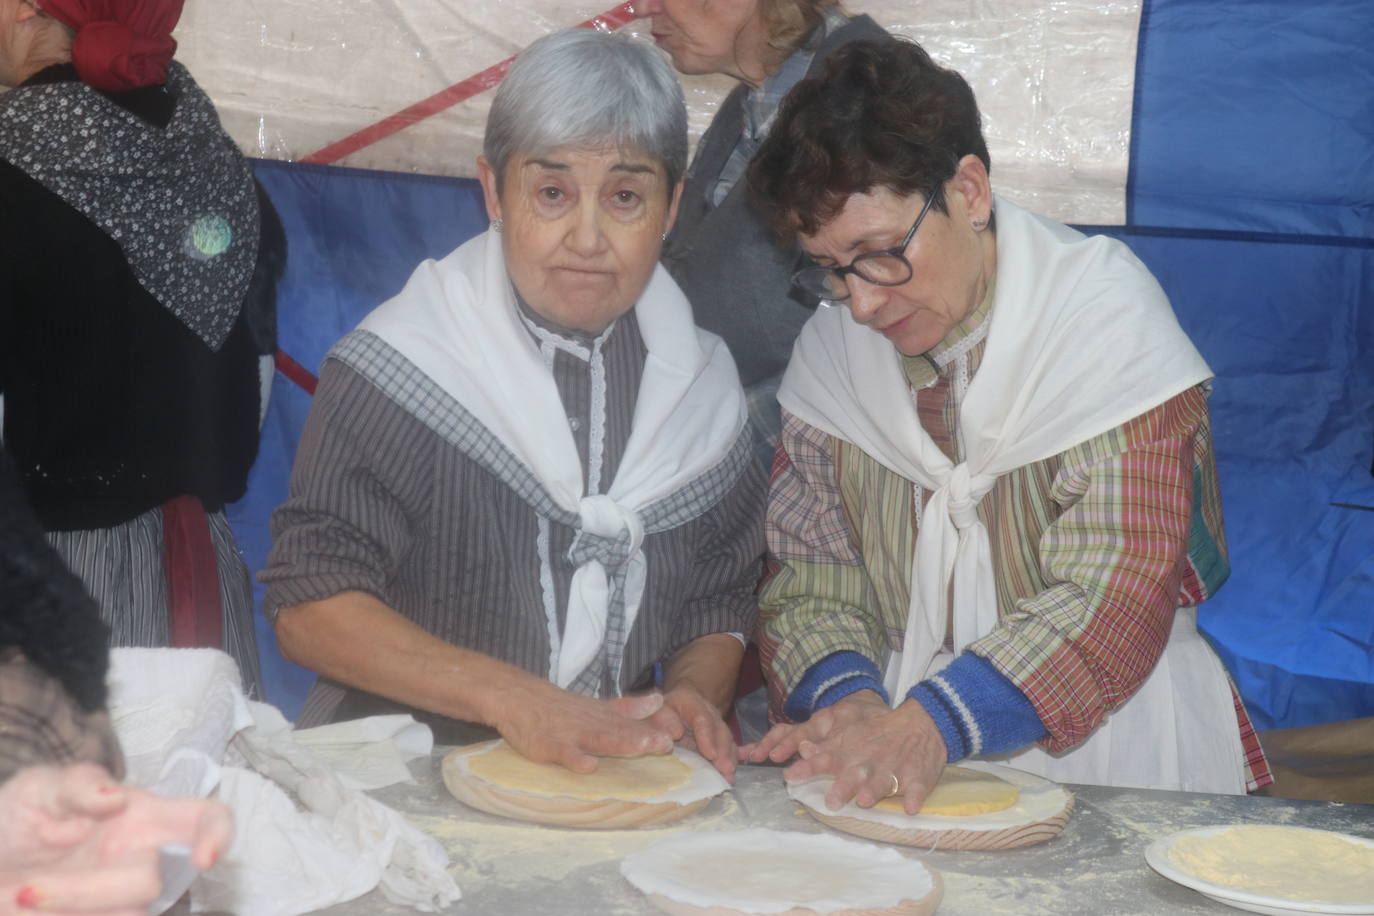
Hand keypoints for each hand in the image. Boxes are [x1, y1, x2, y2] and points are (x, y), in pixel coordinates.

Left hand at [0, 764, 231, 914]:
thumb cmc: (22, 816)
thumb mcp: (39, 787)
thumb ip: (78, 785)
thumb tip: (116, 798)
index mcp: (141, 817)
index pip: (205, 818)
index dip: (219, 834)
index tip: (204, 860)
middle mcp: (138, 861)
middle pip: (147, 884)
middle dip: (81, 891)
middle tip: (23, 890)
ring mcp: (120, 902)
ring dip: (64, 910)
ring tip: (19, 899)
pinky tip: (25, 912)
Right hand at [492, 680, 675, 773]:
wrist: (517, 697)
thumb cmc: (558, 707)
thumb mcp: (595, 705)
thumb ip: (626, 708)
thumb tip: (659, 701)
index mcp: (601, 716)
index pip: (630, 723)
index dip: (653, 728)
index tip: (678, 734)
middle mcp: (590, 724)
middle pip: (620, 731)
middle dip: (643, 738)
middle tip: (667, 744)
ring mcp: (569, 735)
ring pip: (598, 739)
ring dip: (621, 743)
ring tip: (643, 746)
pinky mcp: (548, 746)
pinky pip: (563, 753)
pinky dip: (576, 759)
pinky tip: (589, 767)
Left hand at [646, 684, 736, 781]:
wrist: (666, 710)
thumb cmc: (658, 714)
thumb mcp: (655, 713)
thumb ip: (663, 721)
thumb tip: (676, 734)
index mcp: (689, 701)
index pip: (702, 719)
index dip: (708, 737)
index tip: (711, 755)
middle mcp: (707, 711)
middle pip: (719, 729)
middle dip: (723, 751)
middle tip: (726, 769)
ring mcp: (716, 722)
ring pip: (727, 739)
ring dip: (730, 758)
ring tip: (729, 776)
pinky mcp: (719, 736)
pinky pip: (731, 745)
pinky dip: (738, 755)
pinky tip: (743, 766)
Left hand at [743, 691, 946, 812]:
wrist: (921, 723)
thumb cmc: (878, 734)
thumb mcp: (851, 735)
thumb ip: (825, 745)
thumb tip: (801, 749)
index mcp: (852, 753)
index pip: (827, 759)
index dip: (808, 768)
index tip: (789, 776)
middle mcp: (870, 763)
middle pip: (855, 775)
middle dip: (843, 786)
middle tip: (831, 802)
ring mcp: (895, 770)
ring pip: (883, 782)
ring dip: (874, 791)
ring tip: (864, 801)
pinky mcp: (919, 778)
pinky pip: (918, 789)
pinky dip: (915, 797)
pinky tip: (911, 807)